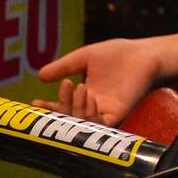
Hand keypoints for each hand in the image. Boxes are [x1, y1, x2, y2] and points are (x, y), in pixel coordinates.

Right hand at [34, 38, 165, 125]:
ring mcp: (105, 113)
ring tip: (79, 86)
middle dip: (60, 106)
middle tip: (64, 86)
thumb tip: (39, 76)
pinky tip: (89, 95)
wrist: (142, 55)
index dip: (47, 109)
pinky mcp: (118, 114)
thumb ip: (63, 67)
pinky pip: (100, 123)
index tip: (34, 104)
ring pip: (82, 122)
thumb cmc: (116, 54)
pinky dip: (90, 113)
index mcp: (84, 96)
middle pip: (69, 118)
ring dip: (76, 107)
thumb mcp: (82, 58)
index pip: (61, 108)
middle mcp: (93, 108)